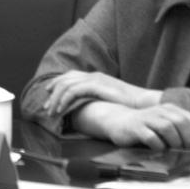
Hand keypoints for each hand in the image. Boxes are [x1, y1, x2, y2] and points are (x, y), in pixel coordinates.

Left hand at [42, 71, 158, 118]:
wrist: (144, 103)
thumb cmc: (130, 104)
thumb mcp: (110, 99)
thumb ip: (98, 98)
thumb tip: (87, 106)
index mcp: (96, 77)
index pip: (70, 76)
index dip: (57, 83)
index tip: (48, 94)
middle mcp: (93, 75)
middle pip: (65, 80)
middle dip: (52, 93)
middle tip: (45, 107)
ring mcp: (94, 79)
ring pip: (66, 86)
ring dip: (55, 100)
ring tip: (50, 112)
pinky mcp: (96, 86)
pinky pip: (73, 91)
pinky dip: (64, 100)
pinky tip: (60, 110)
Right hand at [85, 103, 189, 151]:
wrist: (118, 121)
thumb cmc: (146, 127)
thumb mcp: (164, 125)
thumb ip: (180, 132)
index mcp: (171, 109)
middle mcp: (160, 111)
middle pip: (181, 122)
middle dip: (189, 139)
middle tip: (189, 150)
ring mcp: (147, 118)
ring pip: (167, 127)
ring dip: (174, 141)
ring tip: (174, 150)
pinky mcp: (136, 127)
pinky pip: (151, 137)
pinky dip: (158, 145)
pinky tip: (158, 149)